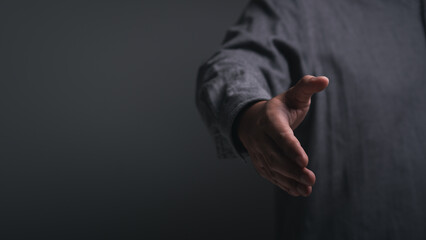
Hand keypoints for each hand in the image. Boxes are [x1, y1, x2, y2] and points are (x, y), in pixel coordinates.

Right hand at [237, 75, 328, 195]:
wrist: (252, 121)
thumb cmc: (281, 107)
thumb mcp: (294, 94)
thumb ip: (308, 86)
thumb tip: (324, 80)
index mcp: (270, 119)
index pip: (280, 135)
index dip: (291, 148)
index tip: (304, 161)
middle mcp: (261, 137)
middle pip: (275, 156)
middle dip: (292, 169)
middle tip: (311, 179)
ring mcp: (258, 152)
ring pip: (273, 169)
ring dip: (290, 180)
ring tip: (307, 189)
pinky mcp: (260, 163)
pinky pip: (271, 176)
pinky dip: (284, 185)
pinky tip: (299, 191)